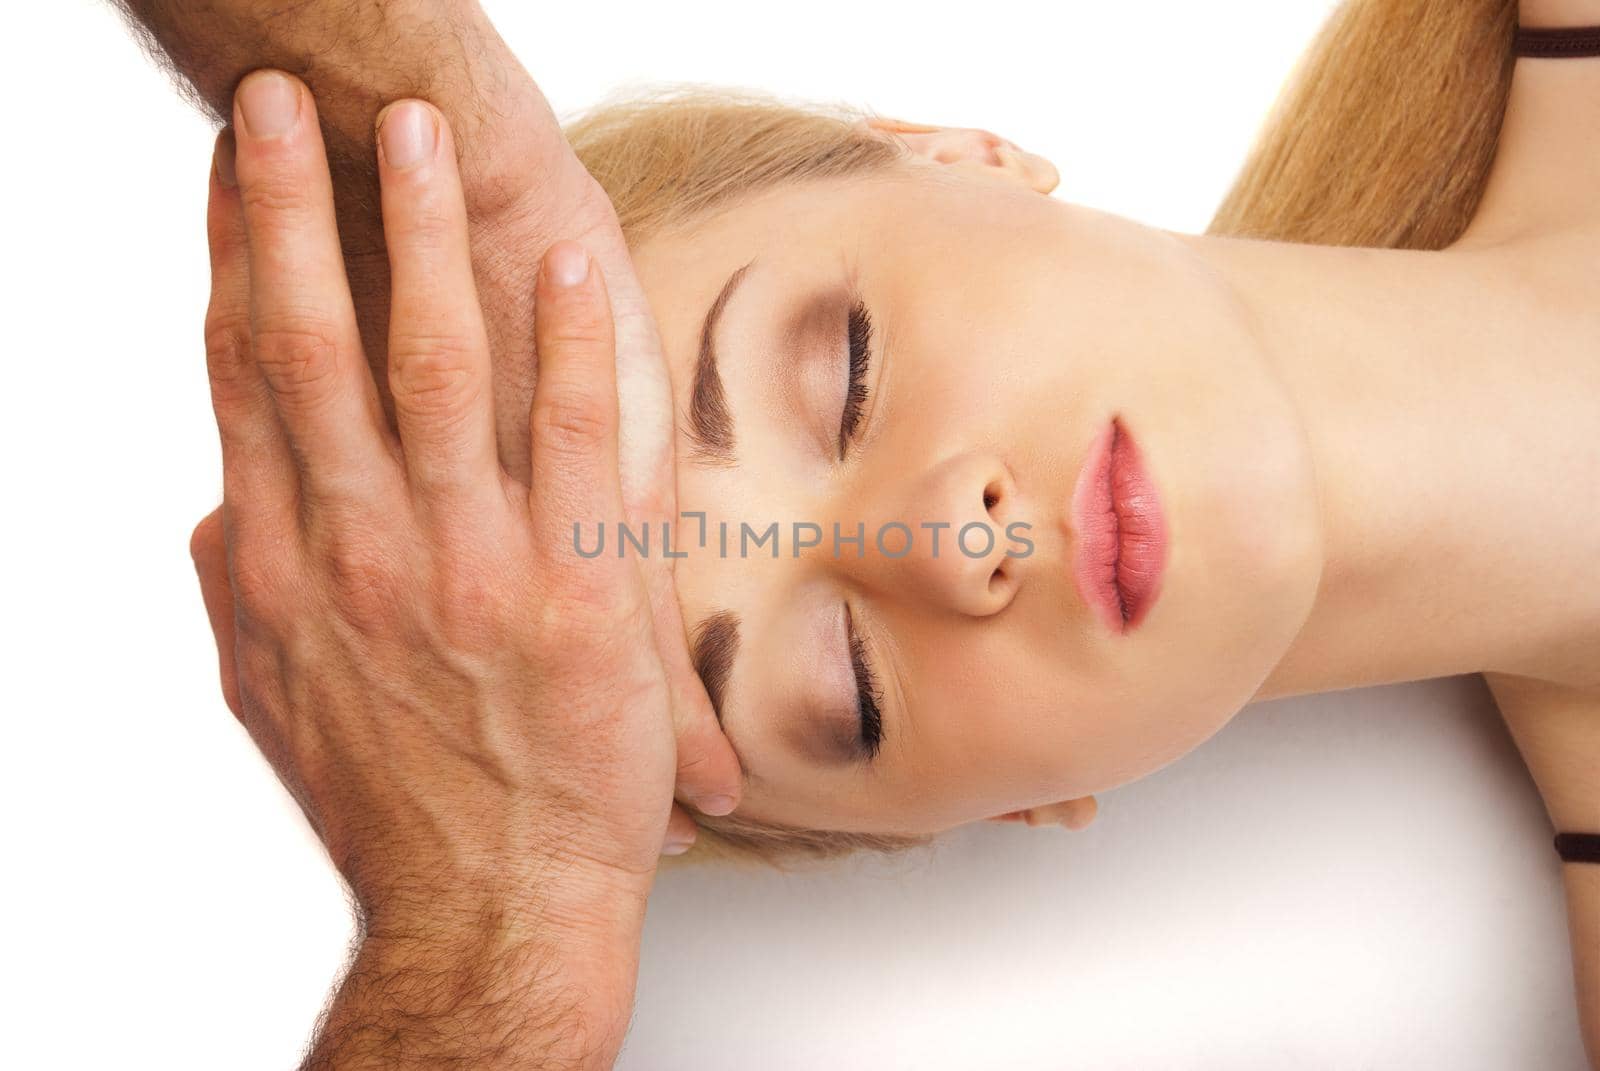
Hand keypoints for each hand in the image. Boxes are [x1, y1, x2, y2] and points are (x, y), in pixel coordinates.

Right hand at [196, 71, 682, 932]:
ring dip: (421, 244)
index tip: (226, 177)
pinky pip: (571, 443)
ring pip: (433, 372)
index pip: (246, 383)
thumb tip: (216, 519)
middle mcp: (360, 551)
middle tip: (290, 105)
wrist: (487, 908)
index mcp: (287, 566)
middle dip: (297, 214)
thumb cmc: (392, 804)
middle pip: (315, 349)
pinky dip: (564, 349)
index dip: (231, 264)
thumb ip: (240, 596)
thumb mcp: (278, 699)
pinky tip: (559, 266)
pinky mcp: (570, 592)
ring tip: (415, 136)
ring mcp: (466, 567)